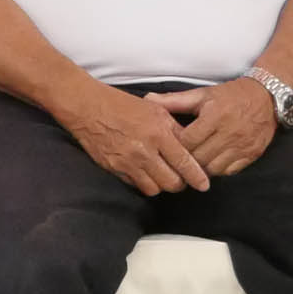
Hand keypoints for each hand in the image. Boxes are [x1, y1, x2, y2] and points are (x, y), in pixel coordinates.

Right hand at [61, 85, 211, 195]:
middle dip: (180, 183)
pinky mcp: (115, 169)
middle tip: (181, 177)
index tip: (204, 185)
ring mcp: (128, 163)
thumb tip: (190, 145)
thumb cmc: (122, 105)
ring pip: (154, 189)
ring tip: (162, 175)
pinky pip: (136, 185)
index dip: (196, 177)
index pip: (184, 162)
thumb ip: (174, 129)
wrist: (88, 108)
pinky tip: (145, 173)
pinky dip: (144, 182)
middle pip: (171, 182)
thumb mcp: (155, 109)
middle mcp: (144, 151)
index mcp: (158, 133)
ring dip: (161, 184)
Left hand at [152, 78, 279, 177]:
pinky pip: (229, 171)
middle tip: (177, 159)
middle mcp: (230, 132)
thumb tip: (148, 100)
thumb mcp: (202, 95)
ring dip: (201, 167)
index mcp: (215, 116)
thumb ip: (174, 100)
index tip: (170, 146)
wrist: (267, 97)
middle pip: (199, 158)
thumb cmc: (230, 95)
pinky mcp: (252, 155)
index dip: (176, 146)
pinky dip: (217, 169)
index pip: (188, 141)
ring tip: (193, 162)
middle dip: (186, 160)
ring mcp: (242, 146)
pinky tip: (210, 162)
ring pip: (213, 168)